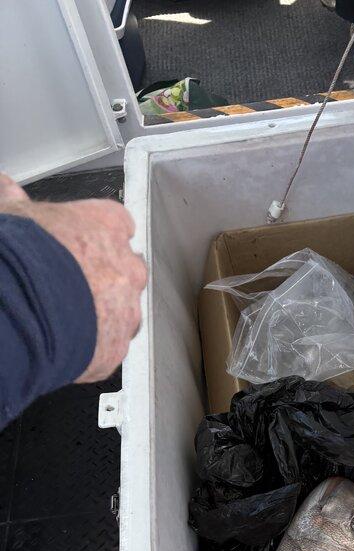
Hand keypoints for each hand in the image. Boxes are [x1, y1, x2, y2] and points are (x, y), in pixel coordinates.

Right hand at [0, 174, 146, 383]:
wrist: (19, 312)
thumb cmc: (19, 260)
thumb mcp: (12, 216)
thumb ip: (15, 200)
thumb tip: (7, 187)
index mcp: (106, 225)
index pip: (118, 224)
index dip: (98, 236)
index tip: (82, 243)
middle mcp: (126, 267)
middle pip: (127, 270)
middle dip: (105, 277)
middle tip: (72, 284)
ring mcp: (127, 309)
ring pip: (125, 311)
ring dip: (103, 314)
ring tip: (67, 318)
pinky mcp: (118, 346)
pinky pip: (112, 345)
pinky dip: (94, 345)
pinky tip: (68, 342)